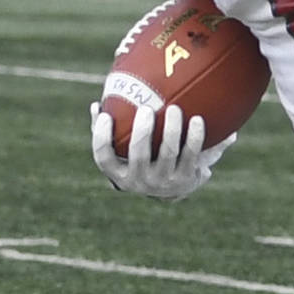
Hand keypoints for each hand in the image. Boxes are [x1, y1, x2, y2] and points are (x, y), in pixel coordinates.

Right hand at [89, 102, 235, 200]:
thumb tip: (96, 106)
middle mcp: (141, 181)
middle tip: (145, 108)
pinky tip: (197, 119)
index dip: (102, 138)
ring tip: (174, 109)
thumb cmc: (142, 161)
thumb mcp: (123, 154)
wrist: (175, 187)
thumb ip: (108, 132)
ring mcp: (164, 181)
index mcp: (120, 175)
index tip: (107, 116)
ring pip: (168, 153)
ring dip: (171, 130)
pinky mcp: (186, 178)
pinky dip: (194, 137)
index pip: (104, 158)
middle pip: (139, 155)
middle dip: (142, 131)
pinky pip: (190, 154)